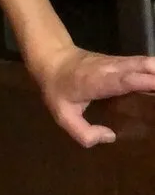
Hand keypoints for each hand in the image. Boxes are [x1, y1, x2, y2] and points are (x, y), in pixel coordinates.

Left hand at [34, 44, 154, 146]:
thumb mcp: (62, 115)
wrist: (51, 58)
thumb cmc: (57, 88)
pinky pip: (142, 64)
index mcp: (96, 81)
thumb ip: (83, 133)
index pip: (121, 80)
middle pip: (139, 67)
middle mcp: (110, 69)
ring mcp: (117, 63)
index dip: (141, 81)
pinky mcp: (121, 62)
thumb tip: (111, 137)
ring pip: (143, 63)